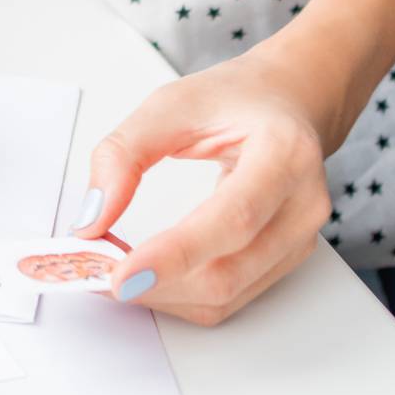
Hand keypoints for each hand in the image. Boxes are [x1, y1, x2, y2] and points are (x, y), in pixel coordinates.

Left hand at [70, 47, 333, 324]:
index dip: (175, 254)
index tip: (120, 275)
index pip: (232, 218)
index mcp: (284, 153)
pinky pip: (230, 296)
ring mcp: (299, 239)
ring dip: (163, 294)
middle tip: (96, 274)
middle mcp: (303, 205)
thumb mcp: (171, 104)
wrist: (287, 102)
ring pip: (227, 295)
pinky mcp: (285, 260)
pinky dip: (181, 293)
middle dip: (156, 283)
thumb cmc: (236, 98)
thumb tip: (92, 217)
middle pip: (229, 271)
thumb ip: (124, 154)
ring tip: (113, 272)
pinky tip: (147, 274)